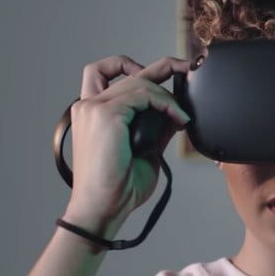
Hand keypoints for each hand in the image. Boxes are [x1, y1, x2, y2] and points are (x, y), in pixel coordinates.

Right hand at [62, 55, 192, 237]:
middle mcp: (88, 106)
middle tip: (186, 68)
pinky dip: (166, 103)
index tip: (162, 73)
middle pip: (123, 69)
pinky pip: (143, 94)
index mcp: (92, 114)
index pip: (105, 73)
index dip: (132, 66)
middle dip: (160, 66)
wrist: (103, 209)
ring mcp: (94, 108)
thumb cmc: (119, 188)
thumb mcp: (145, 151)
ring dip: (167, 96)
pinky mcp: (105, 115)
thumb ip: (157, 129)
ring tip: (182, 117)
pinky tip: (178, 119)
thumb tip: (176, 114)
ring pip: (138, 81)